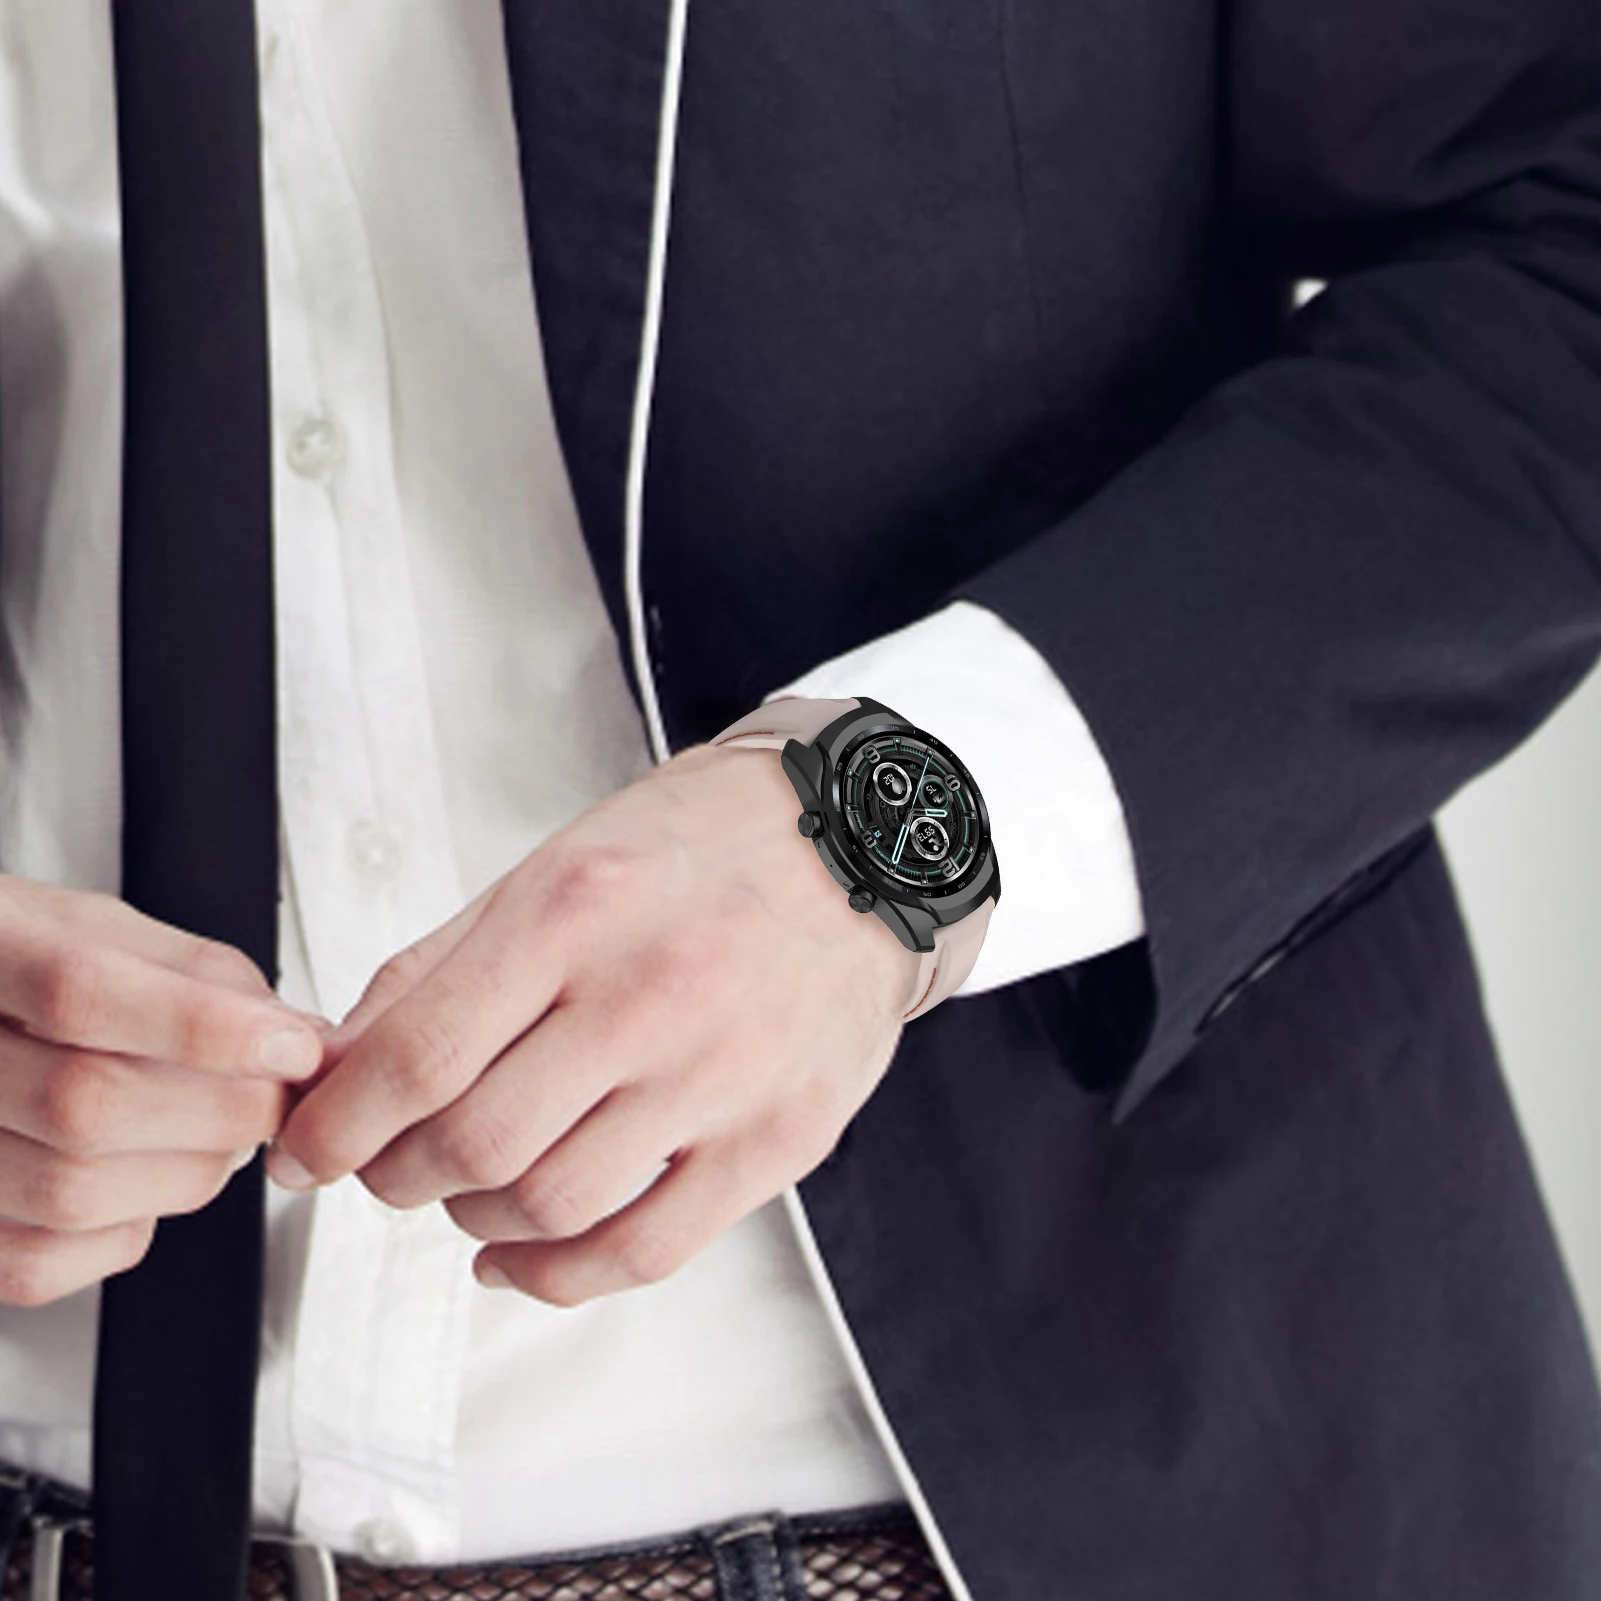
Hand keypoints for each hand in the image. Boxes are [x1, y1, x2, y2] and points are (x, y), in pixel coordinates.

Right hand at [0, 876, 325, 1305]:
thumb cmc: (17, 963)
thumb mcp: (103, 931)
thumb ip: (204, 979)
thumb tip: (302, 1041)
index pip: (81, 992)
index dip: (204, 1027)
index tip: (293, 1047)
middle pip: (86, 1106)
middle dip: (223, 1110)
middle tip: (274, 1094)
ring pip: (71, 1194)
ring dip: (188, 1172)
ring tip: (216, 1134)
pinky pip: (39, 1263)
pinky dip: (124, 1231)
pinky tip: (141, 1180)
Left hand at [268, 744, 918, 1304]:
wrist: (861, 845)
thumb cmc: (705, 845)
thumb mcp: (556, 863)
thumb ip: (443, 966)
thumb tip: (346, 1062)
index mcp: (575, 911)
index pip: (417, 1056)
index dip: (336, 1127)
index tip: (308, 1151)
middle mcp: (648, 994)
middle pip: (471, 1144)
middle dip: (395, 1174)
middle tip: (385, 1163)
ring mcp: (721, 1074)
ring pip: (548, 1205)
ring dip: (472, 1217)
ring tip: (467, 1188)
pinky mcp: (776, 1138)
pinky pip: (646, 1250)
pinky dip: (558, 1275)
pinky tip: (519, 1256)